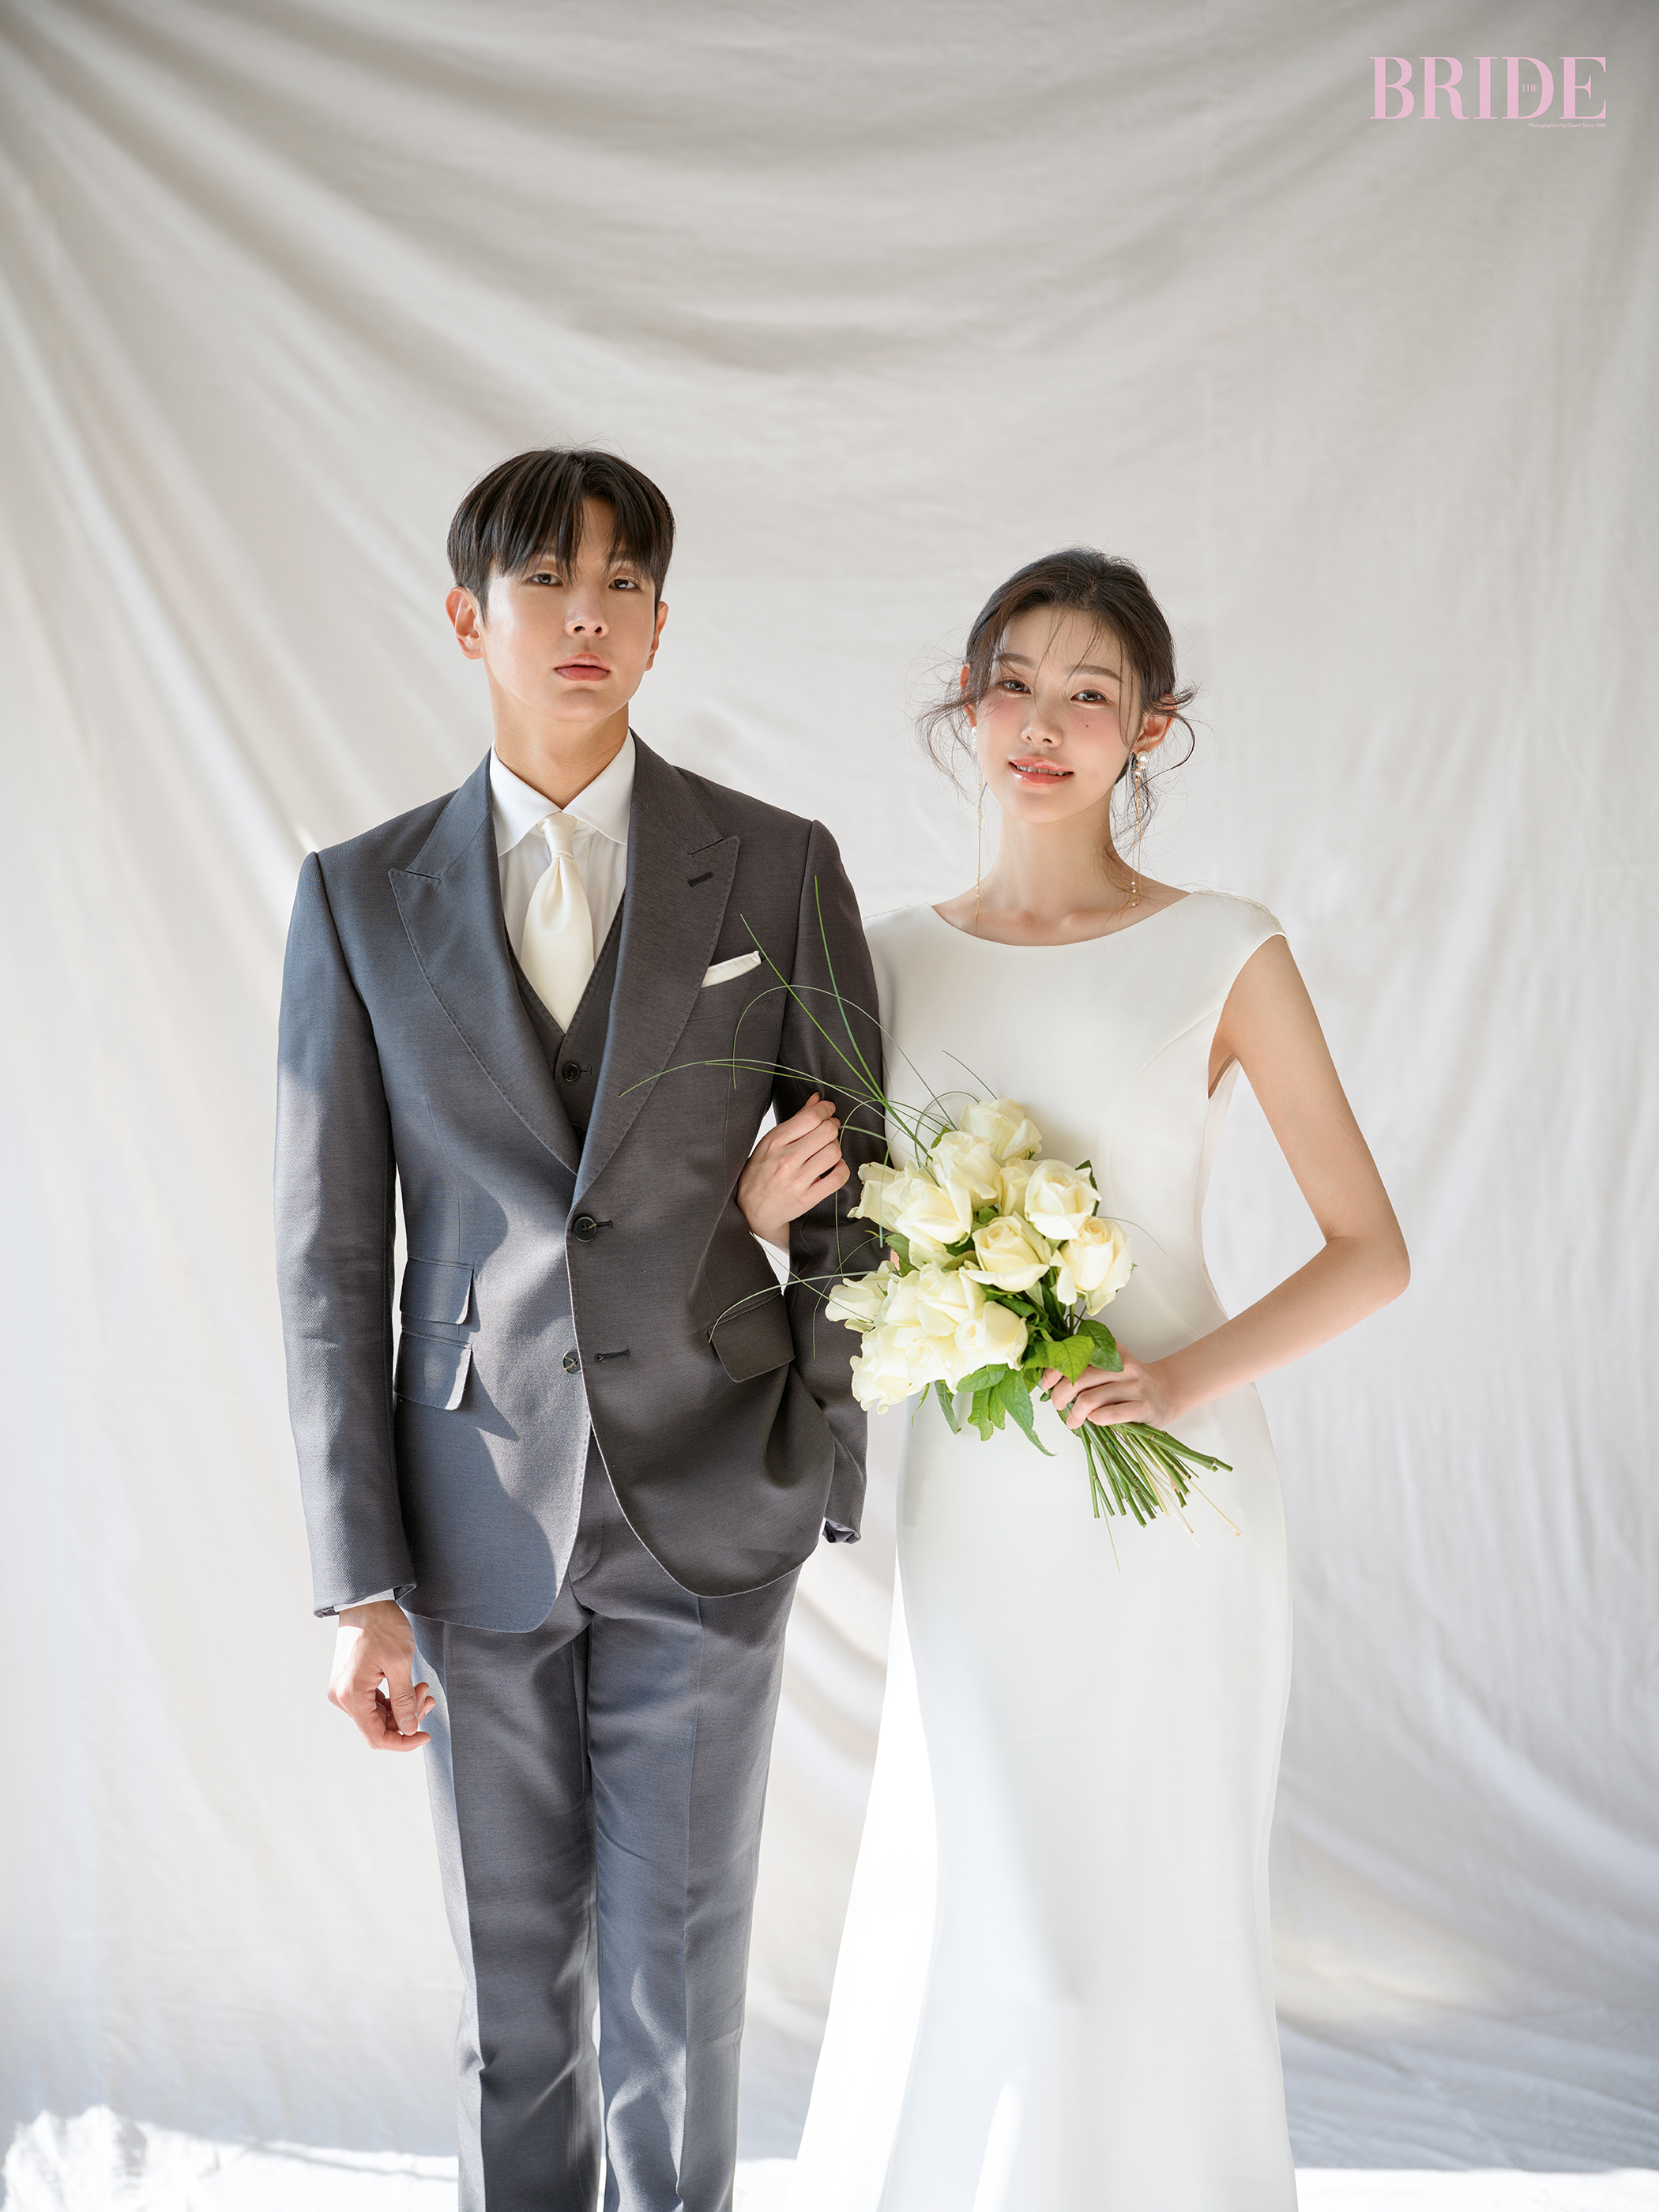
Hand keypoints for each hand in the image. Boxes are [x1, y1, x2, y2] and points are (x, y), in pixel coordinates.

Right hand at [328, 1600, 434, 1751]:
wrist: (367, 1601)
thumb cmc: (383, 1627)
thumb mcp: (400, 1663)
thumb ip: (404, 1700)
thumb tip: (409, 1729)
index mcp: (350, 1695)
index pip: (376, 1737)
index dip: (403, 1742)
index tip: (425, 1736)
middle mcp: (342, 1697)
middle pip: (378, 1726)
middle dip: (407, 1717)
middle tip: (428, 1697)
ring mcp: (344, 1689)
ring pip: (378, 1714)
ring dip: (403, 1706)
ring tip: (423, 1689)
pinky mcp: (350, 1682)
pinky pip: (374, 1701)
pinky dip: (394, 1698)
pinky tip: (412, 1686)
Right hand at [737, 1094, 847, 1246]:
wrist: (750, 1210)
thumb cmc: (759, 1173)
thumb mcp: (770, 1142)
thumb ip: (796, 1120)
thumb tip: (817, 1100)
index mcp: (775, 1141)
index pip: (811, 1117)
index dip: (825, 1110)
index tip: (828, 1111)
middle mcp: (786, 1159)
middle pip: (826, 1132)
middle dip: (832, 1126)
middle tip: (829, 1130)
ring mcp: (798, 1180)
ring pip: (834, 1152)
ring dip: (836, 1148)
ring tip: (828, 1150)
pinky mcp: (808, 1198)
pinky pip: (838, 1177)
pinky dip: (841, 1169)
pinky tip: (833, 1167)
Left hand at [1043, 1349, 1181, 1432]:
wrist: (1168, 1390)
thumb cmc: (1131, 1382)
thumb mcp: (1111, 1365)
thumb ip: (1086, 1367)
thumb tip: (1050, 1380)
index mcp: (1111, 1351)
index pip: (1074, 1355)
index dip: (1053, 1370)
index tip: (1045, 1383)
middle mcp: (1122, 1366)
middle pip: (1077, 1379)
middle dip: (1059, 1396)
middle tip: (1058, 1405)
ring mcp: (1134, 1386)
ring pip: (1089, 1399)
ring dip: (1074, 1414)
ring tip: (1072, 1421)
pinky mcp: (1143, 1406)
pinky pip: (1110, 1414)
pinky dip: (1095, 1420)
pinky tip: (1093, 1421)